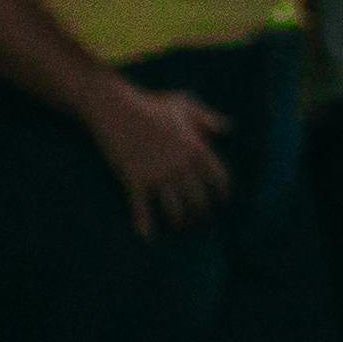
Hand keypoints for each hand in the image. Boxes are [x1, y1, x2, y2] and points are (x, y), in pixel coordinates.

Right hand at [88, 75, 233, 235]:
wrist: (115, 107)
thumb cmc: (151, 104)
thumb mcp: (184, 105)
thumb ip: (207, 118)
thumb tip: (228, 128)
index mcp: (196, 147)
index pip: (219, 178)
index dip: (223, 194)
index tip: (223, 203)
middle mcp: (181, 164)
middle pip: (199, 200)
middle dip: (203, 215)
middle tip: (203, 224)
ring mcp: (158, 174)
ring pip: (175, 209)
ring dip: (180, 223)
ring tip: (181, 229)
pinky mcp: (135, 179)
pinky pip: (142, 208)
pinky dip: (145, 225)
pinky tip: (147, 237)